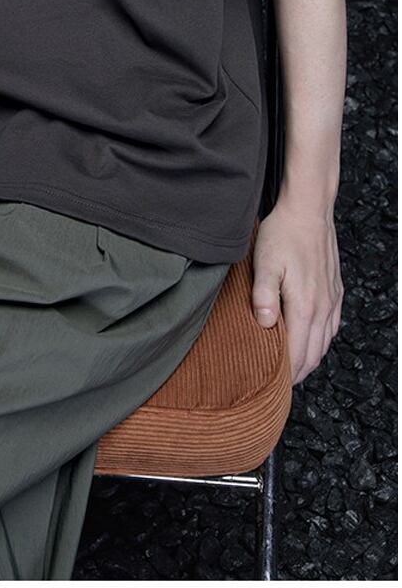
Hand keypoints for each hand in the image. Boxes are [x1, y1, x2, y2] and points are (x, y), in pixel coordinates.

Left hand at [251, 203, 343, 384]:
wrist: (308, 211)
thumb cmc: (283, 234)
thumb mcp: (265, 262)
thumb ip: (263, 294)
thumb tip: (265, 324)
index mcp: (305, 305)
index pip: (297, 353)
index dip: (285, 374)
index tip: (272, 386)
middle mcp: (323, 307)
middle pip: (313, 353)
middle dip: (297, 373)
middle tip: (279, 386)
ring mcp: (332, 300)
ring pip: (324, 342)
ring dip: (309, 359)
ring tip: (292, 370)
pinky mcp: (335, 291)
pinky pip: (332, 327)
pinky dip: (321, 342)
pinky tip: (312, 342)